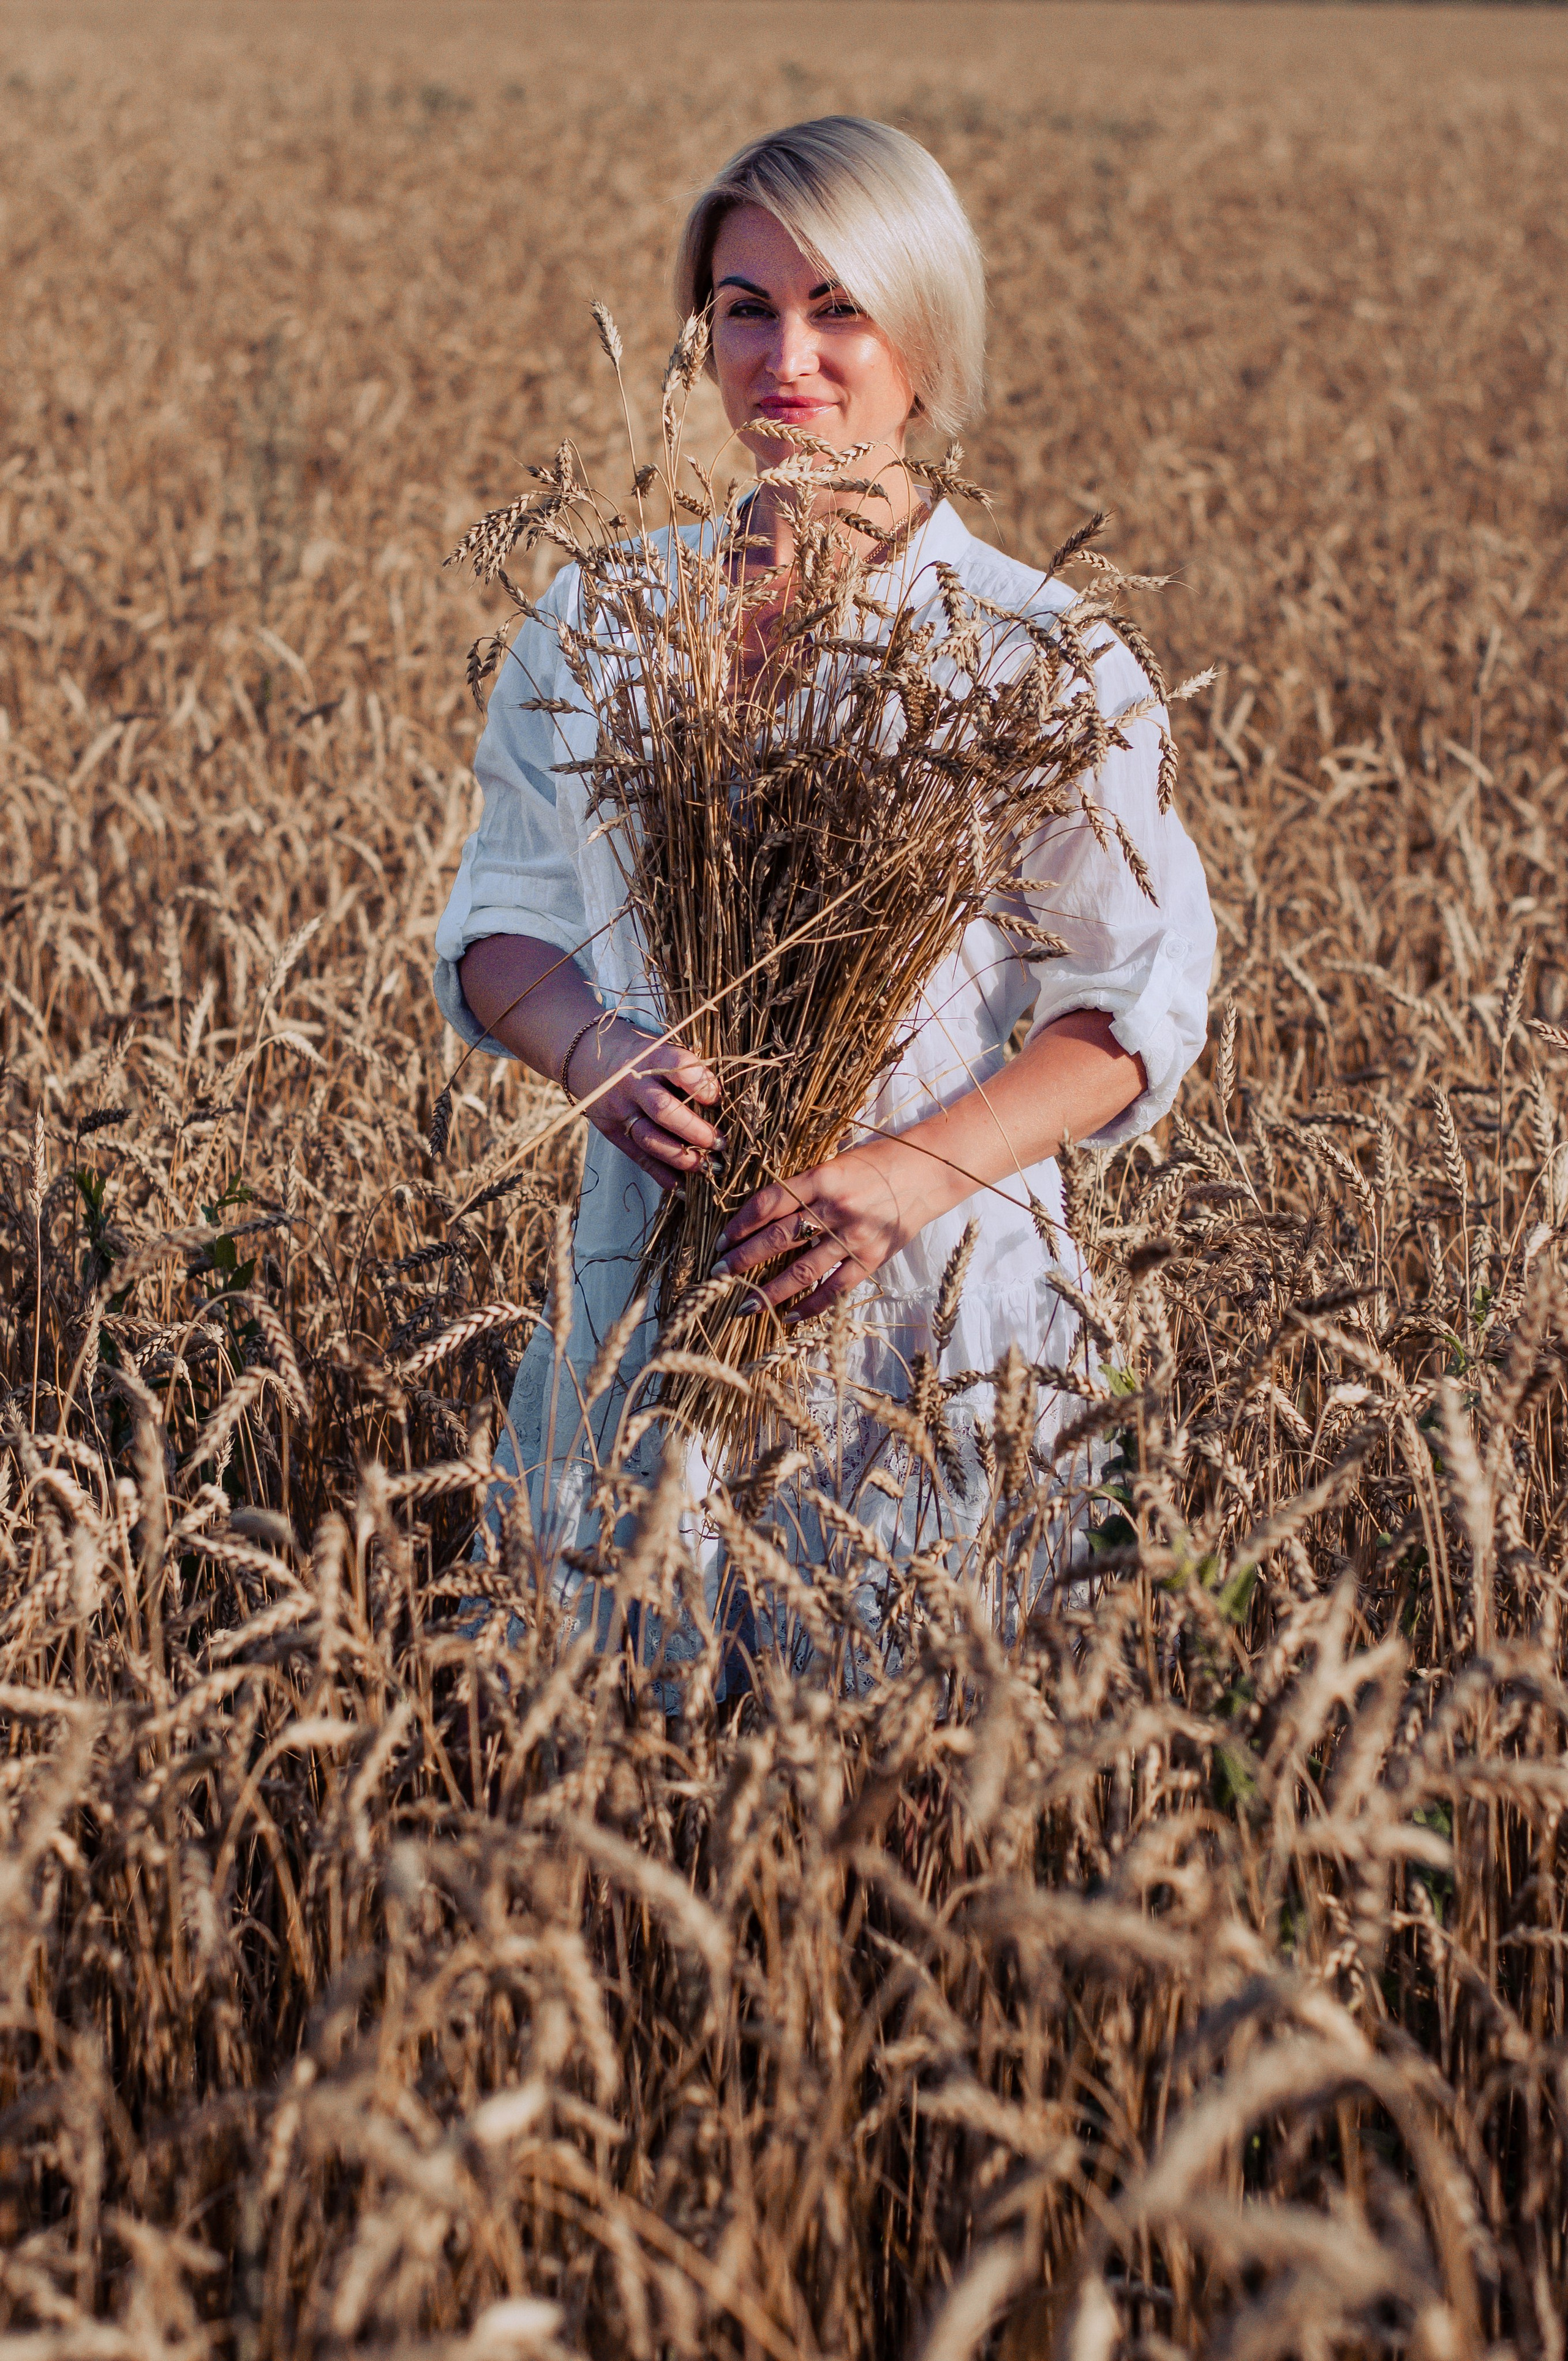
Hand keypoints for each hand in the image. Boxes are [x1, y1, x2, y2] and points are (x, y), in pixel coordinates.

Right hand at [569, 1018, 721, 1191]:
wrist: (584, 1055)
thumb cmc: (638, 1052)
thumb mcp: (660, 1047)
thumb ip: (687, 1069)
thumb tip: (722, 1100)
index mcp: (649, 1057)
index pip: (678, 1068)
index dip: (701, 1084)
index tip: (718, 1098)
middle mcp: (631, 1084)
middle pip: (664, 1111)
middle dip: (696, 1131)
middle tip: (720, 1143)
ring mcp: (619, 1110)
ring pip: (651, 1140)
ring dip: (682, 1158)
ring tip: (708, 1166)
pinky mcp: (611, 1131)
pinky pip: (638, 1157)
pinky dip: (661, 1175)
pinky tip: (682, 1187)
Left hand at [712, 1139, 942, 1319]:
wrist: (927, 1172)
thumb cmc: (875, 1164)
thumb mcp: (835, 1164)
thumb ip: (803, 1189)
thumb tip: (763, 1217)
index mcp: (821, 1178)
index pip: (769, 1204)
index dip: (740, 1225)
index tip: (721, 1241)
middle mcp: (834, 1207)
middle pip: (778, 1239)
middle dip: (743, 1259)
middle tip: (719, 1274)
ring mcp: (854, 1236)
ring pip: (801, 1270)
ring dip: (769, 1291)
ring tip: (745, 1305)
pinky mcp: (871, 1258)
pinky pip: (835, 1288)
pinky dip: (810, 1305)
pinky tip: (788, 1317)